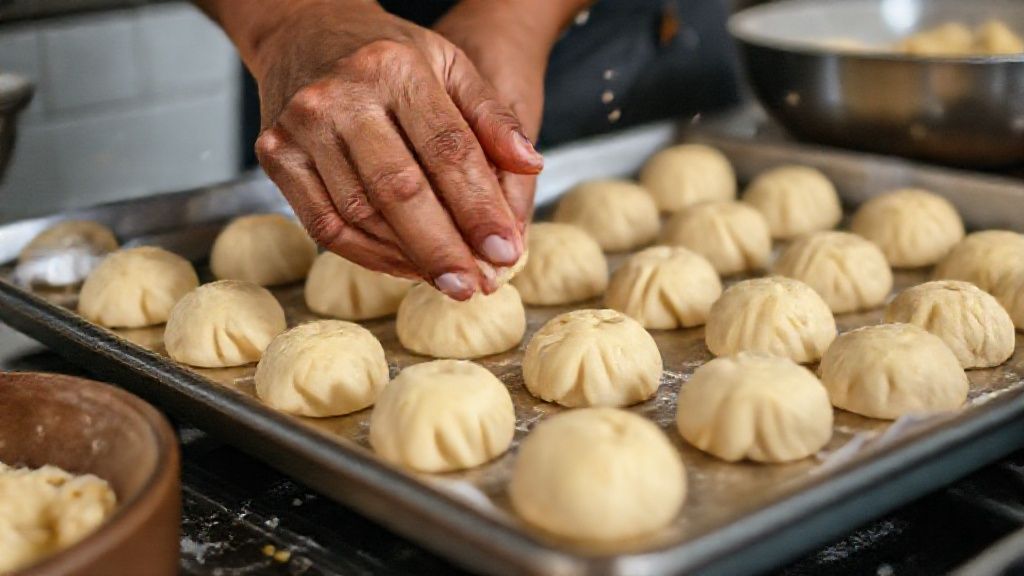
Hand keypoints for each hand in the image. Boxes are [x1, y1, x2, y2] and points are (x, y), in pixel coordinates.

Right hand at [239, 0, 543, 298]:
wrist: (304, 31)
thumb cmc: (388, 54)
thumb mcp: (450, 64)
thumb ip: (491, 117)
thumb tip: (531, 165)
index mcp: (395, 69)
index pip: (447, 150)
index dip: (479, 206)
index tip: (506, 249)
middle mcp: (342, 97)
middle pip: (400, 191)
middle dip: (443, 247)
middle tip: (476, 286)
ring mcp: (302, 127)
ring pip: (361, 215)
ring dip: (408, 257)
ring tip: (447, 279)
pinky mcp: (276, 155)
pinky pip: (324, 225)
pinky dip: (367, 254)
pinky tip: (403, 266)